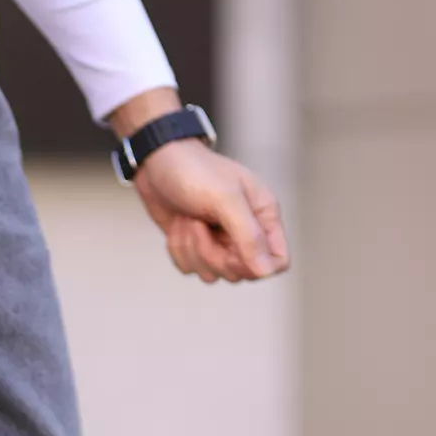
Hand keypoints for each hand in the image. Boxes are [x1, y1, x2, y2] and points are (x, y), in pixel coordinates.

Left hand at [135, 138, 290, 283]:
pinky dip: (178, 249)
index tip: (232, 249)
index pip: (278, 262)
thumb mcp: (224, 198)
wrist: (156, 161)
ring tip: (188, 218)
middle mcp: (246, 232)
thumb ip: (248, 235)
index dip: (257, 266)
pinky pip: (190, 268)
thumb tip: (266, 272)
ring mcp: (220, 241)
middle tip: (200, 224)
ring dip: (191, 249)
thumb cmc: (194, 171)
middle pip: (241, 273)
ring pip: (213, 274)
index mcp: (264, 215)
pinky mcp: (196, 246)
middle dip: (214, 254)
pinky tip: (178, 224)